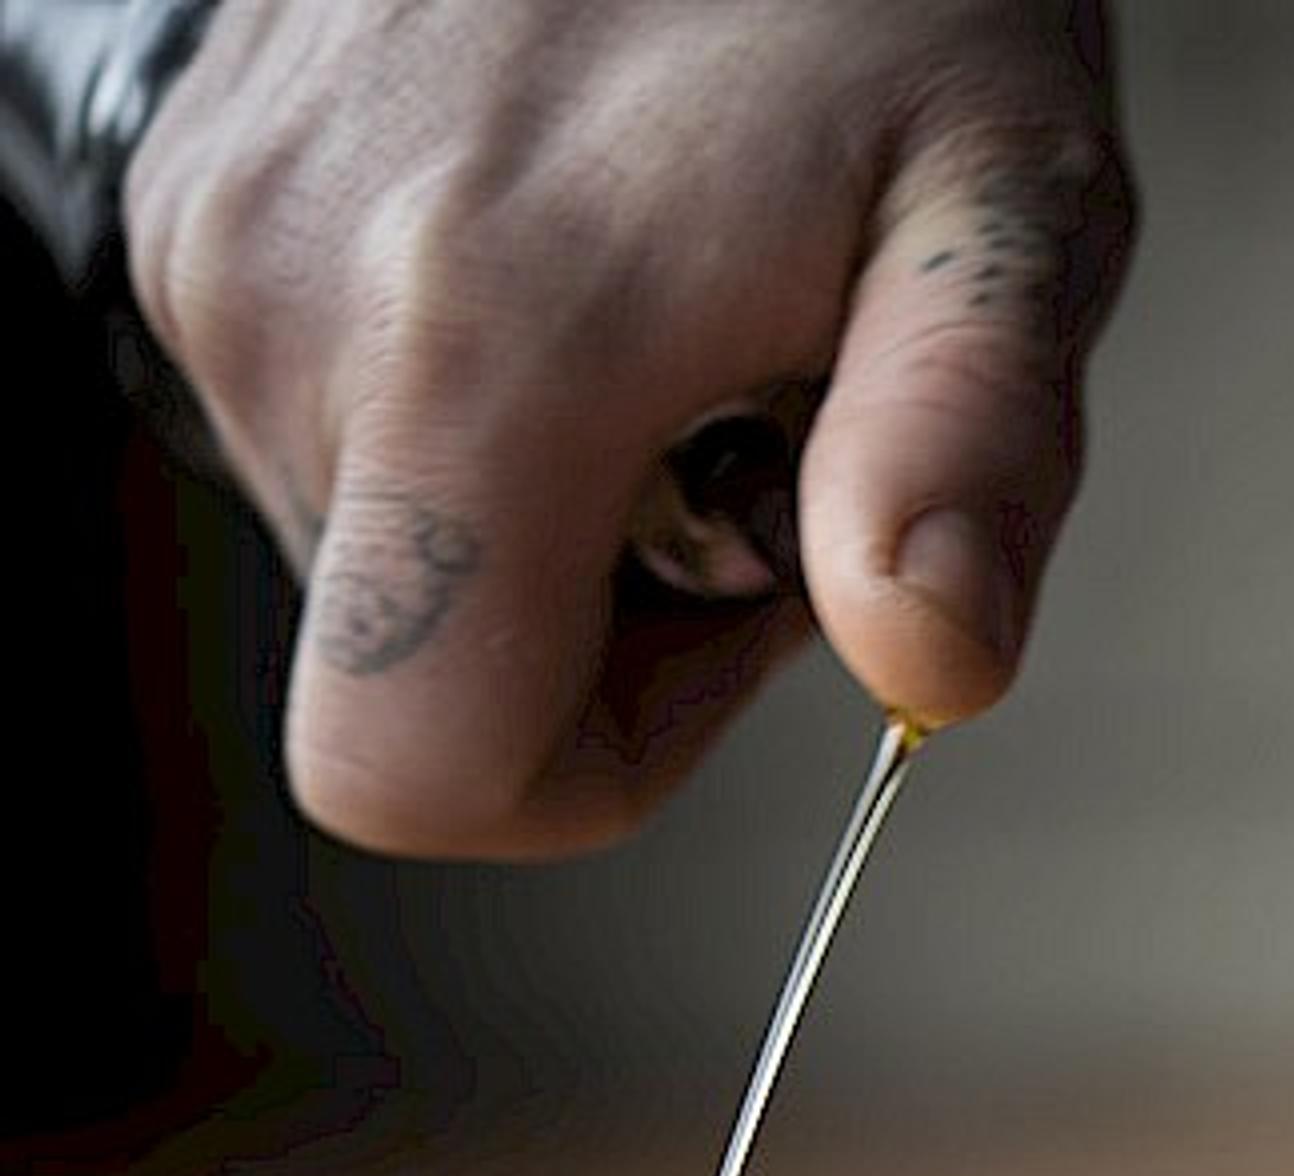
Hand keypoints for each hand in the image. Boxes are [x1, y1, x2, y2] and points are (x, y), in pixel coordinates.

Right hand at [123, 0, 1132, 855]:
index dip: (605, 760)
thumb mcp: (1006, 209)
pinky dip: (476, 395)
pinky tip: (594, 252)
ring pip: (381, 550)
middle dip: (616, 607)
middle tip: (760, 404)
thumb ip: (965, 453)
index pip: (419, 768)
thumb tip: (931, 665)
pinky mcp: (196, 196)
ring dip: (559, 497)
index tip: (750, 613)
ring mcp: (220, 244)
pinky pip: (330, 418)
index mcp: (484, 342)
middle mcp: (295, 301)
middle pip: (420, 665)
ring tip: (685, 305)